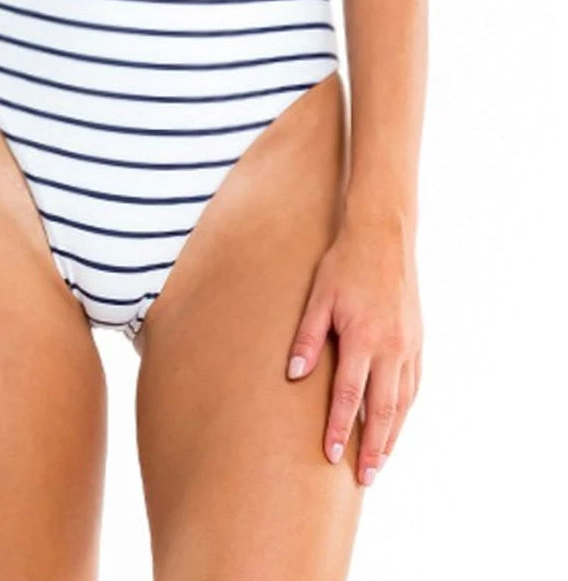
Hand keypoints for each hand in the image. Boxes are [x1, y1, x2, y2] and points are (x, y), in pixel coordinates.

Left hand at [285, 215, 422, 486]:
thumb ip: (307, 338)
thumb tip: (294, 376)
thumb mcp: (319, 297)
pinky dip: (406, 409)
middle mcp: (390, 347)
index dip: (341, 428)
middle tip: (365, 479)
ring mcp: (408, 344)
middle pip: (383, 410)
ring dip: (393, 435)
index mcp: (363, 337)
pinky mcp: (418, 339)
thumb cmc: (345, 263)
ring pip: (403, 402)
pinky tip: (398, 423)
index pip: (350, 395)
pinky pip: (414, 384)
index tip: (332, 456)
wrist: (384, 234)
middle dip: (373, 448)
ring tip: (380, 462)